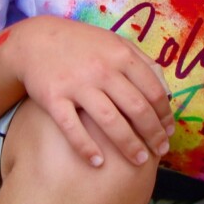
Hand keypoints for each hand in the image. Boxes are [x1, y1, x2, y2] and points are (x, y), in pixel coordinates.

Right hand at [0, 16, 171, 167]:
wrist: (35, 41)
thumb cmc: (81, 45)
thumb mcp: (114, 43)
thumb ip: (142, 63)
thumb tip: (167, 91)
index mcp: (121, 55)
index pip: (153, 90)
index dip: (164, 115)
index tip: (168, 132)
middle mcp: (102, 70)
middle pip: (136, 108)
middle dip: (153, 134)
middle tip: (161, 151)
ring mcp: (77, 84)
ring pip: (110, 121)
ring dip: (128, 144)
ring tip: (139, 161)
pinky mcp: (53, 97)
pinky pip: (72, 127)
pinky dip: (86, 147)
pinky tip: (98, 162)